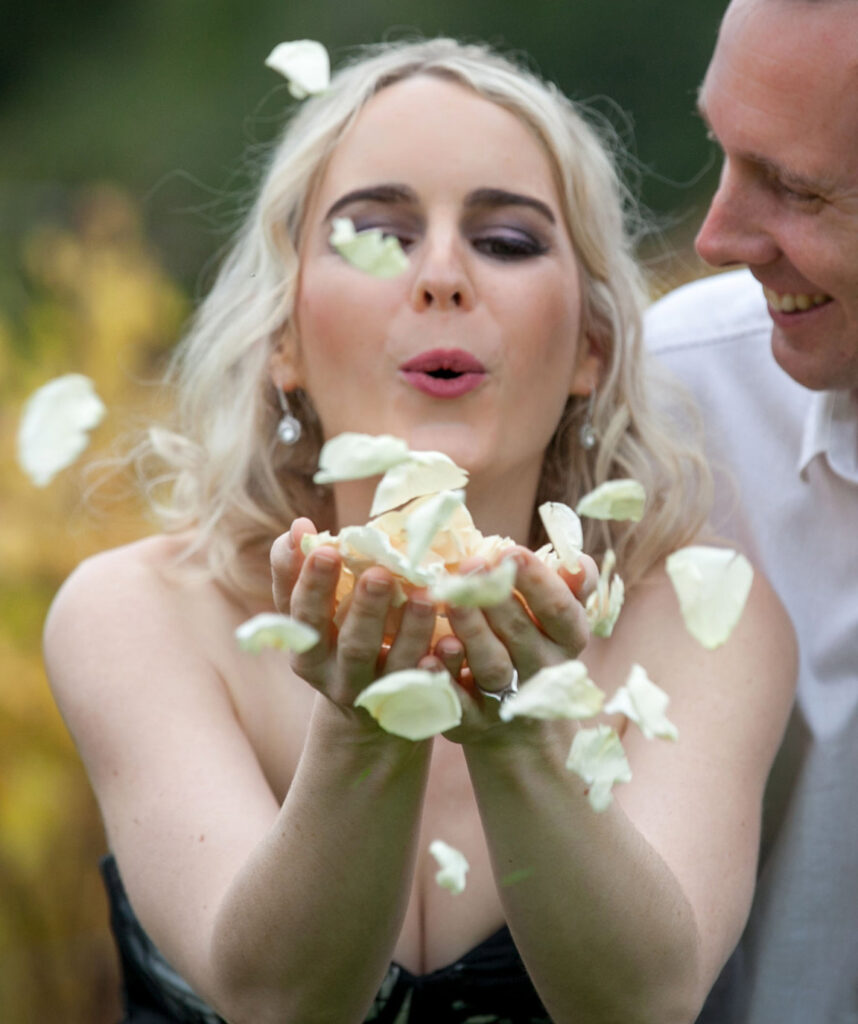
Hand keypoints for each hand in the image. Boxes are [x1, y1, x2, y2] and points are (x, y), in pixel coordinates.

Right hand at [270, 519, 439, 716]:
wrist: (365, 709)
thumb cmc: (336, 634)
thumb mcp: (311, 609)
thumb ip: (297, 568)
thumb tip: (299, 526)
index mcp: (309, 650)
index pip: (305, 617)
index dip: (314, 586)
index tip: (327, 551)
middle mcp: (341, 677)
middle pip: (354, 645)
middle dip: (366, 609)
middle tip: (380, 574)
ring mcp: (382, 694)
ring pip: (397, 666)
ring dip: (411, 630)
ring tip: (424, 595)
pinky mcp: (416, 703)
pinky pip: (433, 686)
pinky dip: (444, 664)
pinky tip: (454, 641)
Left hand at [430, 547, 596, 743]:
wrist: (521, 727)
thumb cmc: (535, 646)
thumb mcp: (560, 618)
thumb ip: (572, 586)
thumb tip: (577, 563)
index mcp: (567, 641)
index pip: (559, 611)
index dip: (538, 582)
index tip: (511, 552)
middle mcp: (541, 672)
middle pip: (521, 634)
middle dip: (495, 597)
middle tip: (470, 565)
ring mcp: (507, 699)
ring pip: (491, 666)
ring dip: (472, 632)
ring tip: (451, 600)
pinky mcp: (472, 721)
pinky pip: (458, 703)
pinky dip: (443, 679)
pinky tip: (427, 656)